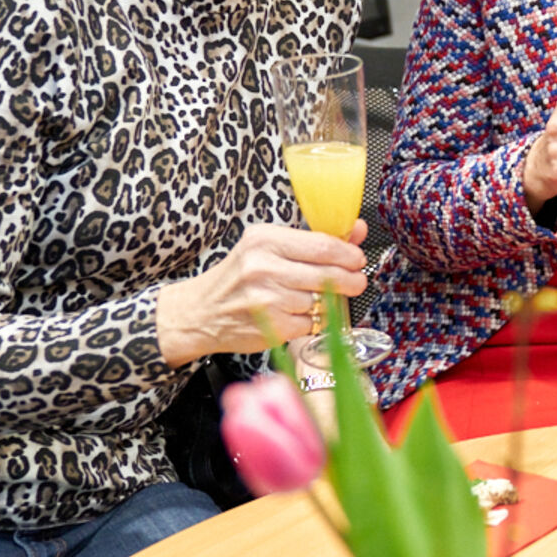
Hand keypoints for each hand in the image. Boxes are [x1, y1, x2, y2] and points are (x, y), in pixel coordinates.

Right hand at [155, 220, 369, 365]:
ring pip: (322, 300)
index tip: (358, 259)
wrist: (198, 312)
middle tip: (357, 281)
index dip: (349, 254)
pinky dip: (312, 320)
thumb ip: (314, 239)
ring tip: (321, 297)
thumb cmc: (238, 277)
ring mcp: (267, 298)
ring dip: (330, 302)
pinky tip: (300, 313)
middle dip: (352, 279)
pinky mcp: (271, 326)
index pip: (323, 245)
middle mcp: (263, 267)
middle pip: (329, 273)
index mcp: (265, 240)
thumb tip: (357, 230)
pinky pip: (310, 323)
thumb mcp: (268, 247)